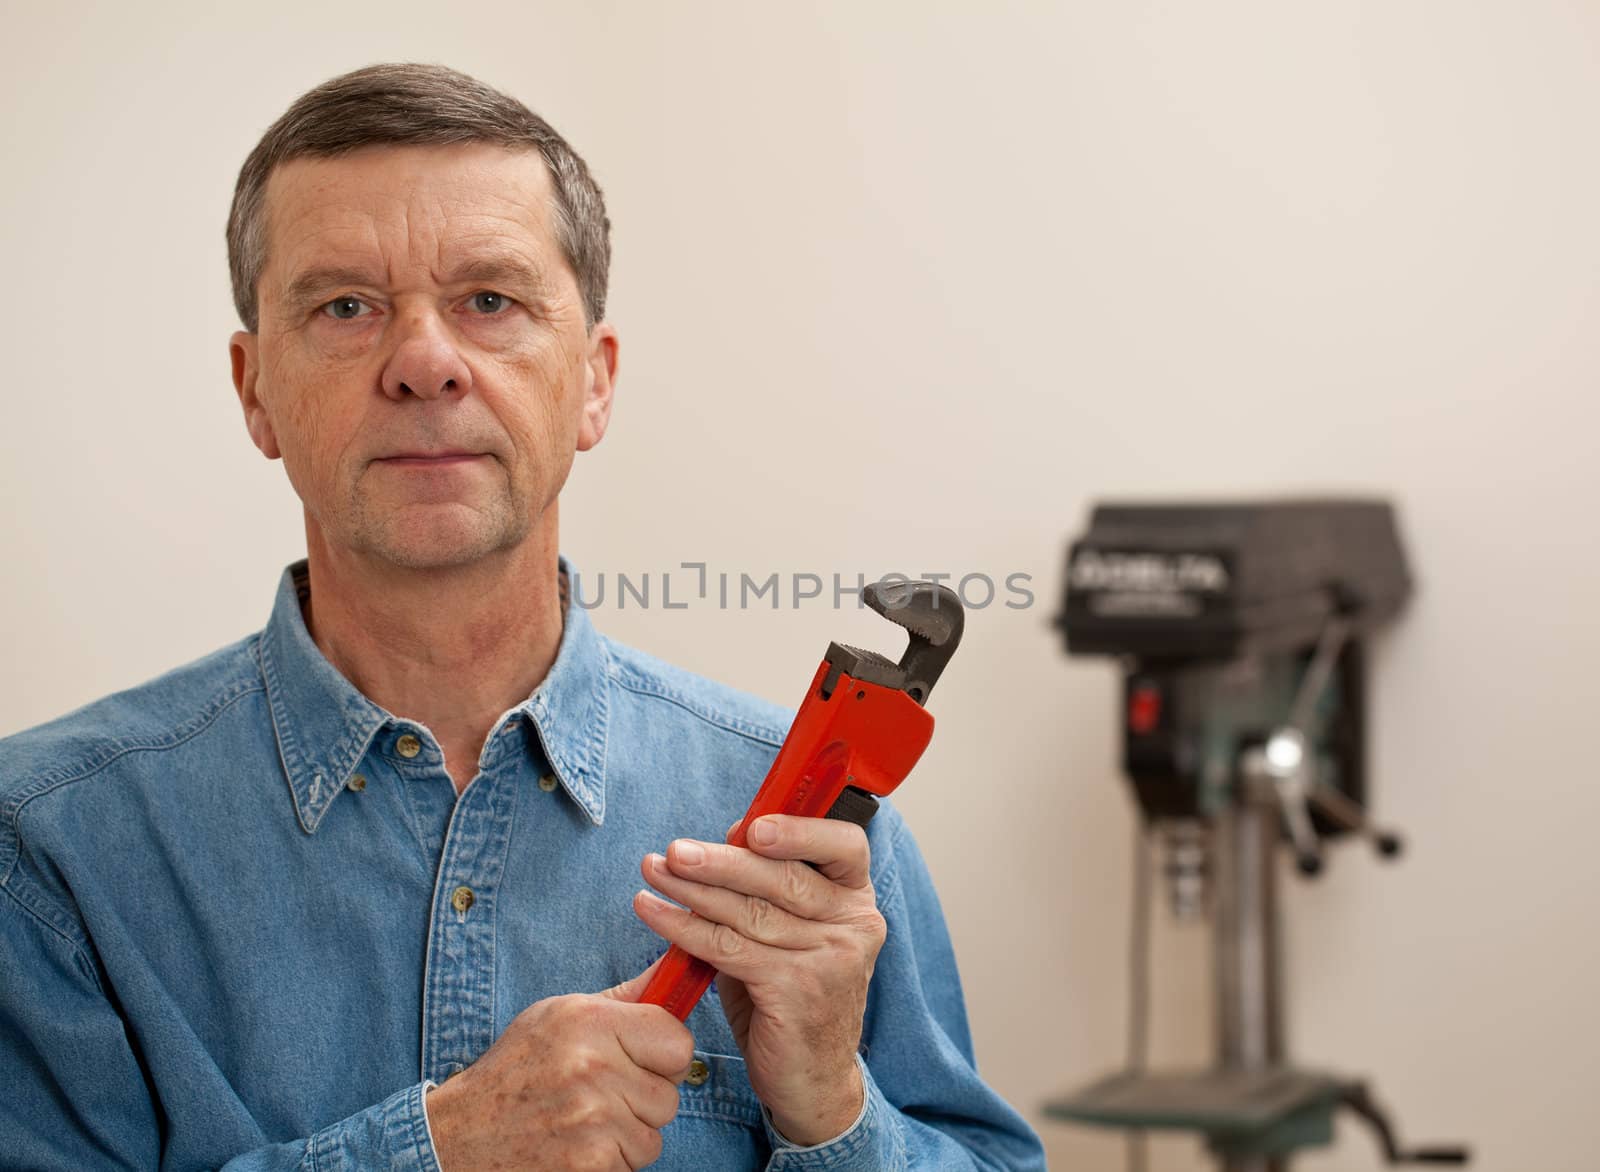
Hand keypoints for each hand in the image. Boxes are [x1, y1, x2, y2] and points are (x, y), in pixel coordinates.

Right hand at [425, 962, 694, 1170]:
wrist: (462, 1136)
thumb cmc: (518, 1069)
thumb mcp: (561, 1015)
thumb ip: (624, 998)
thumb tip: (677, 968)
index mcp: (588, 1021)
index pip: (678, 1041)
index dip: (666, 1053)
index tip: (645, 1058)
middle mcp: (592, 1067)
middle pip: (670, 1093)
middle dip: (645, 1096)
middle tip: (602, 1092)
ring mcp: (592, 1121)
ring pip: (655, 1132)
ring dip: (629, 1132)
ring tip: (586, 1119)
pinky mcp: (592, 1165)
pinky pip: (636, 1162)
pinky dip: (615, 1160)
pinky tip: (579, 1144)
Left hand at [633, 814, 885, 1145]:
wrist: (812, 1082)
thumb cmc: (792, 996)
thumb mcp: (789, 936)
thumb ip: (767, 893)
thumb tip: (721, 842)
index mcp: (856, 900)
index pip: (844, 845)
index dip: (799, 829)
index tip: (750, 826)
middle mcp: (854, 925)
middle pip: (782, 877)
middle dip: (721, 860)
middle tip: (674, 850)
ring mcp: (830, 960)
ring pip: (750, 912)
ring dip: (692, 889)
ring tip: (652, 873)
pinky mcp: (797, 992)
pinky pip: (729, 949)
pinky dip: (684, 929)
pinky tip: (654, 913)